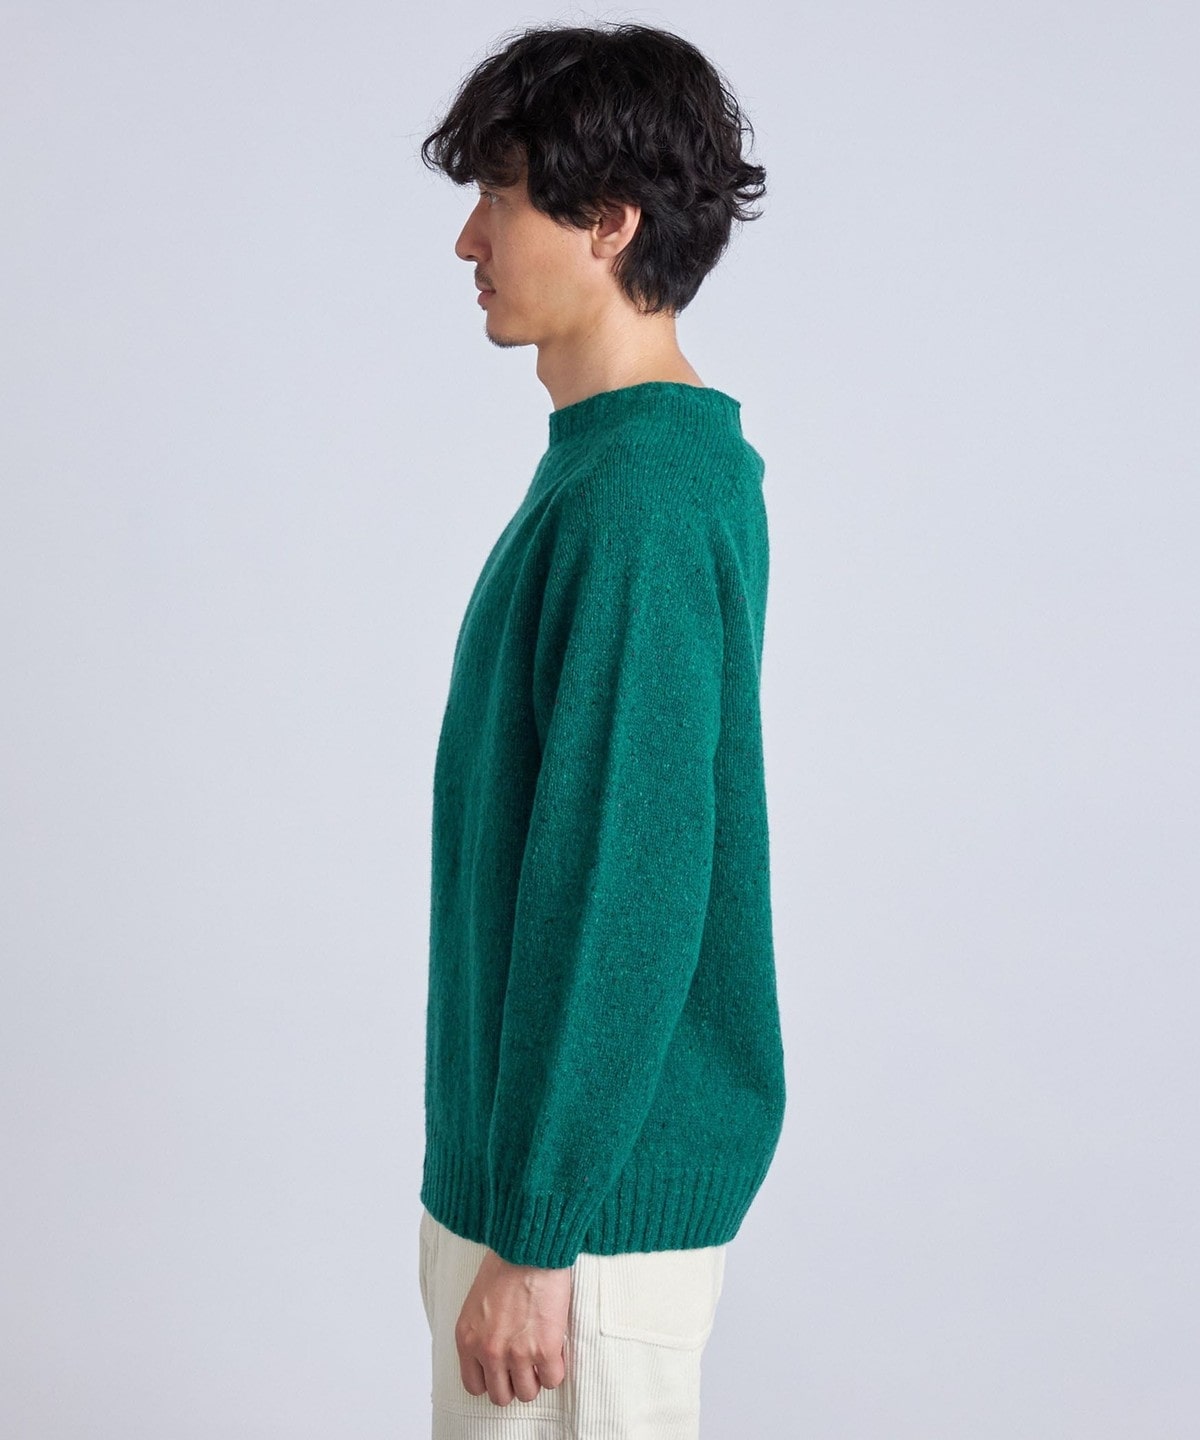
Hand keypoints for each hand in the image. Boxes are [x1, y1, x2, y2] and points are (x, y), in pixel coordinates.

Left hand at [454, 1248, 571, 1405]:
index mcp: (467, 1339)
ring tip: (541, 1357)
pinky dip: (556, 1369)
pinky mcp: (545, 1349)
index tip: (502, 1370)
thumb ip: (479, 1333)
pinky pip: (552, 1379)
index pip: (474, 1386)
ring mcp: (517, 1354)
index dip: (491, 1380)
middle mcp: (488, 1352)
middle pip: (500, 1395)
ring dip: (536, 1378)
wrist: (529, 1248)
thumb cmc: (505, 1265)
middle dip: (514, 1382)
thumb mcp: (476, 1303)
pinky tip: (556, 1349)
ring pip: (527, 1393)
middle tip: (525, 1364)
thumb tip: (491, 1354)